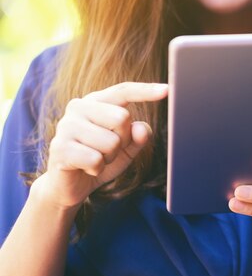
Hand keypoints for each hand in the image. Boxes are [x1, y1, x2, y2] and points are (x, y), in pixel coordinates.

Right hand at [33, 82, 167, 209]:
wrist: (69, 185)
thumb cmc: (99, 160)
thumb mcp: (126, 148)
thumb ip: (138, 136)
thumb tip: (142, 127)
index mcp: (96, 102)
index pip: (123, 91)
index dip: (145, 91)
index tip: (167, 89)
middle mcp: (78, 107)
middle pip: (122, 118)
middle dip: (123, 141)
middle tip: (107, 150)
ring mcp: (66, 126)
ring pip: (111, 142)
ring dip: (109, 158)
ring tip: (95, 159)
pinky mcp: (60, 147)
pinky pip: (96, 159)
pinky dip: (97, 169)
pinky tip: (85, 168)